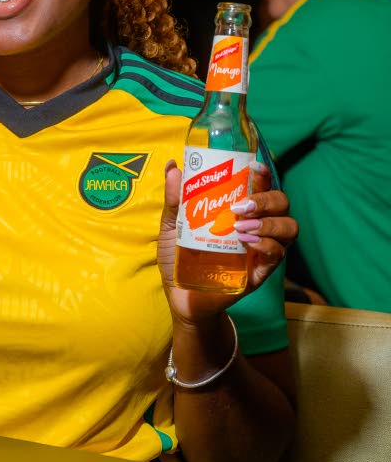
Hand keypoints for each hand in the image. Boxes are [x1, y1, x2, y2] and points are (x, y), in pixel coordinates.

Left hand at [156, 161, 296, 324]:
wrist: (180, 295)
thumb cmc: (178, 256)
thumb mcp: (173, 225)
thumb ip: (175, 199)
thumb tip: (173, 166)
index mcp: (239, 209)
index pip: (261, 185)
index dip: (264, 174)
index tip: (254, 167)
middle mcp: (257, 225)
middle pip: (281, 202)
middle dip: (266, 199)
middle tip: (241, 206)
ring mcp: (262, 248)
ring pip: (289, 227)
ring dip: (269, 222)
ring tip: (241, 227)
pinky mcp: (261, 271)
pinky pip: (278, 254)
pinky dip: (267, 245)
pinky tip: (248, 243)